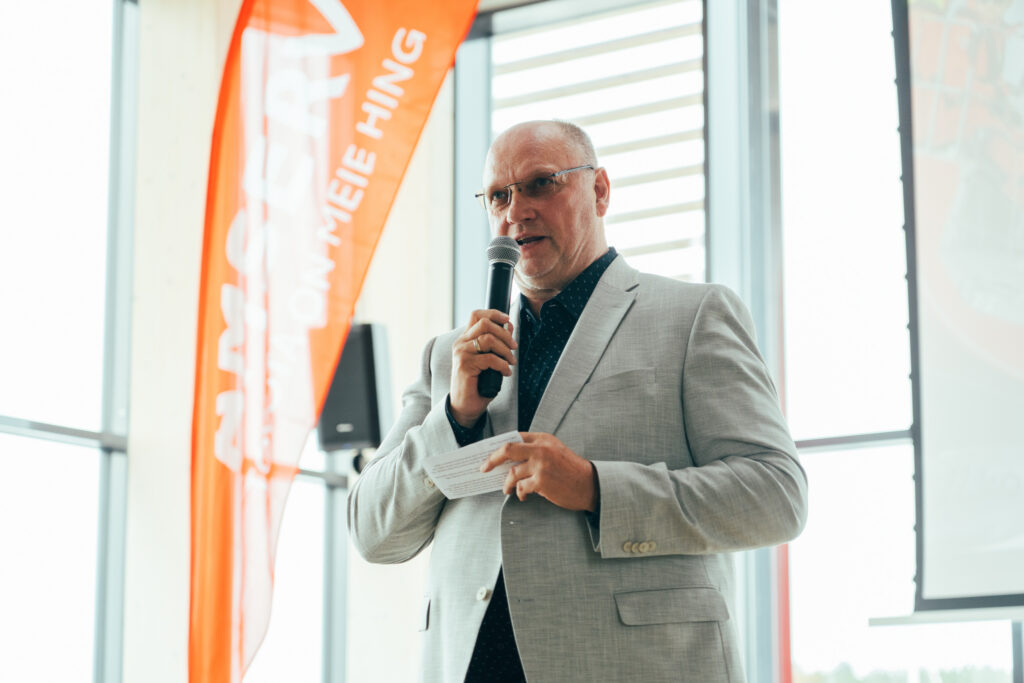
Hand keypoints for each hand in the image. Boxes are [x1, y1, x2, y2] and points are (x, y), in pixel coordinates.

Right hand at [449, 309, 516, 426]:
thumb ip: (497, 342)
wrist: (465, 405)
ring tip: (511, 362)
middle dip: (505, 334)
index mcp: (465, 339)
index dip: (494, 313)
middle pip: (485, 324)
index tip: (507, 319)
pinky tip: (505, 372)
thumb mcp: (489, 359)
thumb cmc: (478, 383)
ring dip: (506, 351)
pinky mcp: (464, 366)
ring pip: (489, 339)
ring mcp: (461, 354)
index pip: (476, 315)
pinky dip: (502, 365)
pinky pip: (490, 358)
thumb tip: (509, 325)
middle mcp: (461, 343)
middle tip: (514, 347)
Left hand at [480, 433, 597, 511]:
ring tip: (507, 489)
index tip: (489, 455)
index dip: (499, 446)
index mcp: (543, 439)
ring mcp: (541, 465)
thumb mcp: (554, 451)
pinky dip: (519, 493)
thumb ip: (535, 450)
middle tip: (484, 468)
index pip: (514, 437)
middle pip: (507, 449)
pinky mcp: (542, 481)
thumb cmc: (570, 470)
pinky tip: (522, 496)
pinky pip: (521, 488)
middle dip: (492, 459)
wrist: (589, 484)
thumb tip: (509, 460)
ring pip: (512, 473)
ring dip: (507, 484)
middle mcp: (541, 449)